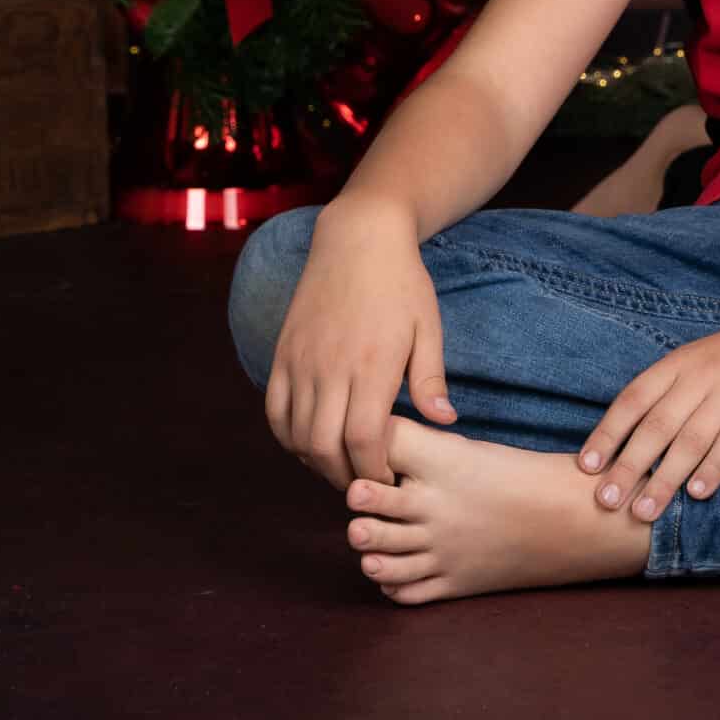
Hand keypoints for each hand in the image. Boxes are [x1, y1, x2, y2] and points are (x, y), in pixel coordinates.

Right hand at [264, 195, 455, 491]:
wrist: (358, 237)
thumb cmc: (402, 283)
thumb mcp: (429, 327)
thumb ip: (430, 379)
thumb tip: (444, 421)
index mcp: (372, 365)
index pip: (364, 442)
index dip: (373, 471)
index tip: (389, 480)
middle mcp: (331, 367)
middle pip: (324, 448)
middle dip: (345, 477)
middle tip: (365, 482)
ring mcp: (302, 360)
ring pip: (296, 434)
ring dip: (315, 461)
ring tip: (340, 465)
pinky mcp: (283, 353)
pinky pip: (275, 410)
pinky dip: (288, 436)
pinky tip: (309, 441)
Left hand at [576, 310, 719, 520]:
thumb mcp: (695, 362)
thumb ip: (665, 394)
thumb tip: (622, 441)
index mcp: (677, 363)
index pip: (633, 399)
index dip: (608, 432)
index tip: (586, 466)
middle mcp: (700, 375)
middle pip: (657, 425)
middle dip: (629, 466)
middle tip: (606, 501)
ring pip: (691, 439)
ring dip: (665, 478)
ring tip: (644, 512)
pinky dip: (714, 467)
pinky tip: (698, 494)